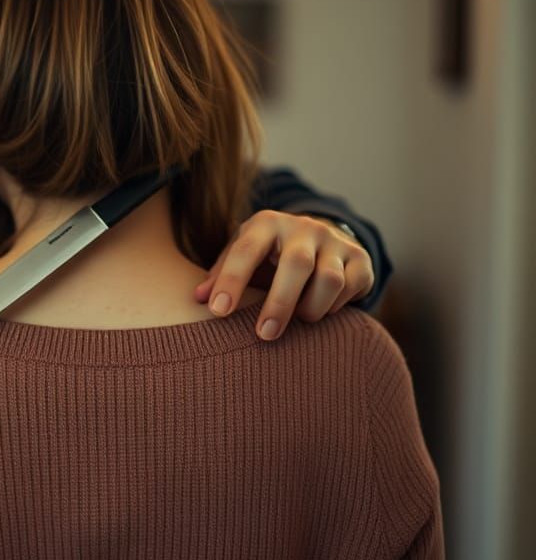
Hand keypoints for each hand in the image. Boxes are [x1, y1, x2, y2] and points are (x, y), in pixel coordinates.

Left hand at [193, 211, 374, 340]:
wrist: (318, 238)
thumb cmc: (267, 256)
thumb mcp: (241, 256)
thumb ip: (219, 274)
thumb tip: (198, 299)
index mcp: (266, 224)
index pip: (246, 250)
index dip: (231, 280)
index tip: (218, 312)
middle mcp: (303, 227)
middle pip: (296, 264)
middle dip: (279, 303)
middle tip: (264, 335)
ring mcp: (334, 241)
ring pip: (329, 280)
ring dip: (310, 309)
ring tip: (298, 320)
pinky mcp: (360, 258)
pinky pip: (351, 288)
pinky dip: (334, 307)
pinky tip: (321, 310)